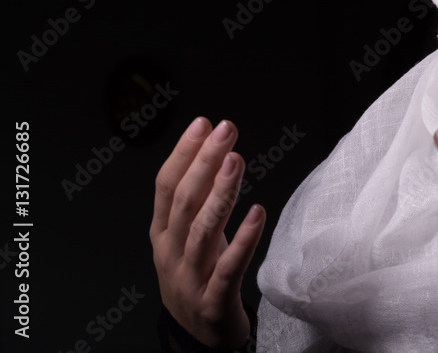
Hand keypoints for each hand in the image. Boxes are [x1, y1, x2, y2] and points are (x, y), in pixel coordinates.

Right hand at [150, 117, 265, 349]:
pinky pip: (229, 267)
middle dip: (204, 161)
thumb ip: (196, 202)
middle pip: (184, 201)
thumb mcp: (188, 237)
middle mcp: (170, 254)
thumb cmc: (198, 277)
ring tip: (236, 161)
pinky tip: (258, 213)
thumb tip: (213, 153)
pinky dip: (244, 239)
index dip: (184, 153)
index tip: (203, 123)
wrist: (200, 337)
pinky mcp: (214, 301)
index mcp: (162, 234)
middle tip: (225, 130)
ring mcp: (189, 279)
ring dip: (220, 192)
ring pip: (202, 230)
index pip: (166, 186)